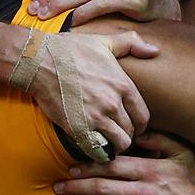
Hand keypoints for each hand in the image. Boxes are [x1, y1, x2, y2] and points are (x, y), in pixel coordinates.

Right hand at [31, 30, 156, 155]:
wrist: (39, 60)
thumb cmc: (71, 49)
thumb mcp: (105, 42)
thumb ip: (132, 44)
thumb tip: (155, 50)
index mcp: (123, 85)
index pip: (143, 116)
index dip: (139, 124)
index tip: (132, 126)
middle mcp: (113, 103)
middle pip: (132, 133)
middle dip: (126, 135)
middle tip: (117, 135)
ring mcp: (95, 117)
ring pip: (118, 144)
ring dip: (114, 146)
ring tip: (106, 142)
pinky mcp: (77, 128)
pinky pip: (97, 150)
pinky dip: (97, 152)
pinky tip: (92, 146)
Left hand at [48, 132, 194, 194]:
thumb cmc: (189, 182)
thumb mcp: (181, 152)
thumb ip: (158, 138)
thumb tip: (135, 131)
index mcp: (150, 170)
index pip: (112, 167)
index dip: (88, 167)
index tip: (70, 168)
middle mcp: (142, 192)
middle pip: (100, 189)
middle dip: (74, 188)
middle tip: (55, 186)